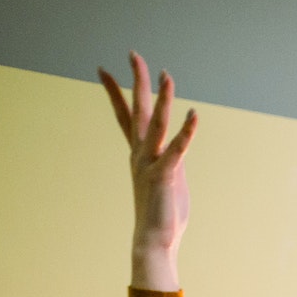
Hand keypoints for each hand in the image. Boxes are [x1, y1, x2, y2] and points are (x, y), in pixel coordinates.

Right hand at [99, 53, 196, 289]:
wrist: (153, 242)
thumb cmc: (162, 217)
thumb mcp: (166, 182)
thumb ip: (167, 165)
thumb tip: (172, 159)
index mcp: (138, 154)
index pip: (123, 116)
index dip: (114, 92)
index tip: (102, 69)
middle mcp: (140, 154)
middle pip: (135, 109)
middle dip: (136, 81)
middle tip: (133, 54)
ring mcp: (151, 163)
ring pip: (155, 123)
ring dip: (161, 98)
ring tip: (166, 74)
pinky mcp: (166, 175)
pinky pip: (177, 149)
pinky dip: (186, 131)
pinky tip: (194, 114)